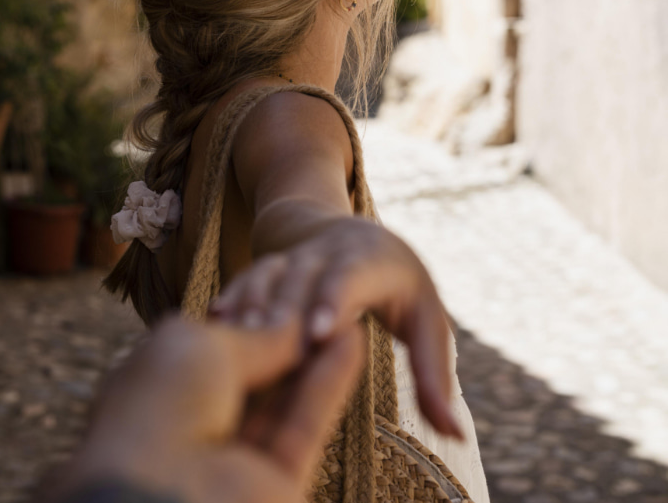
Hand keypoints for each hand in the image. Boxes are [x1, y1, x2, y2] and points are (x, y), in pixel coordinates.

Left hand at [45, 314, 363, 502]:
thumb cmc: (158, 406)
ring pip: (285, 397)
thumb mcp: (202, 345)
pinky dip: (330, 381)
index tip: (286, 289)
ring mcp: (238, 453)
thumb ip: (255, 334)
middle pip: (256, 372)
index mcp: (164, 387)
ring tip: (347, 311)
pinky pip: (306, 422)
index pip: (215, 345)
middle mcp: (199, 421)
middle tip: (324, 300)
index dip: (253, 317)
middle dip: (288, 336)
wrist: (159, 488)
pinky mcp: (278, 480)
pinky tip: (353, 338)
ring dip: (316, 354)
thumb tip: (293, 326)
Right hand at [211, 217, 462, 439]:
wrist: (356, 235)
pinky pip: (249, 276)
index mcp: (374, 259)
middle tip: (268, 346)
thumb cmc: (401, 289)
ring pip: (271, 274)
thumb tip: (454, 433)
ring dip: (253, 304)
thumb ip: (434, 375)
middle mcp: (331, 250)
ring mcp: (297, 253)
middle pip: (305, 276)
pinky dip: (233, 296)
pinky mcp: (272, 262)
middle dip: (286, 309)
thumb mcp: (426, 321)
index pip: (353, 276)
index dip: (334, 299)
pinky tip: (214, 321)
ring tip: (234, 340)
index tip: (318, 333)